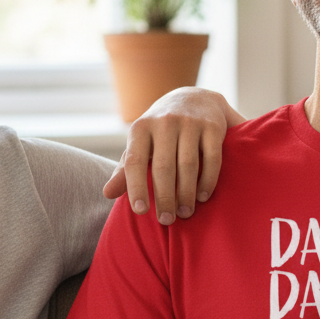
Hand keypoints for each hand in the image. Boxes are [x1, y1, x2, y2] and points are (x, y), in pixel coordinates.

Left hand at [103, 87, 243, 224]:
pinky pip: (211, 159)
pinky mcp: (212, 127)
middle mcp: (164, 122)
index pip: (135, 161)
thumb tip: (107, 194)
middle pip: (163, 167)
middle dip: (165, 197)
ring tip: (185, 213)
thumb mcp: (141, 144)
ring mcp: (190, 123)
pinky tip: (203, 197)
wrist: (195, 98)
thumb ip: (126, 169)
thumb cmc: (161, 131)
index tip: (141, 212)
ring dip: (186, 193)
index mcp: (141, 128)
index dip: (136, 187)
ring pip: (188, 165)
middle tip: (166, 220)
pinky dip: (207, 181)